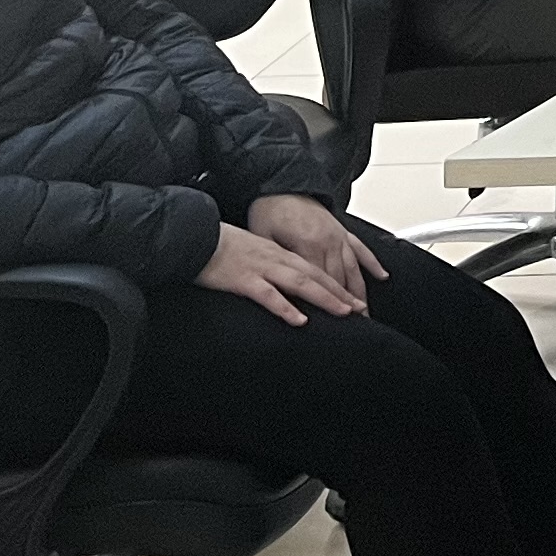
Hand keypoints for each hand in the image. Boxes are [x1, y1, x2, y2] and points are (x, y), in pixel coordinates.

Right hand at [197, 219, 362, 326]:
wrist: (195, 235)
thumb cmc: (221, 246)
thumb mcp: (253, 252)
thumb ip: (270, 265)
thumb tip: (283, 284)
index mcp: (279, 254)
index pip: (315, 270)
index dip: (337, 285)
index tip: (354, 299)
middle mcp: (276, 259)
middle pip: (316, 276)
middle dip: (341, 293)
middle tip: (360, 310)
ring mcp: (262, 269)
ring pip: (301, 283)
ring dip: (325, 298)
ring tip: (344, 312)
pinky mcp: (244, 280)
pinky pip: (269, 295)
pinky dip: (287, 308)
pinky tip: (300, 320)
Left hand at [243, 194, 373, 312]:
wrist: (281, 184)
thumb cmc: (269, 210)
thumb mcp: (264, 236)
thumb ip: (278, 261)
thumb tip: (284, 286)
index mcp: (308, 243)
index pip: (319, 281)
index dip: (326, 303)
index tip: (333, 321)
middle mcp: (328, 240)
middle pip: (340, 279)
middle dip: (348, 304)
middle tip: (356, 326)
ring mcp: (338, 235)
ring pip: (353, 269)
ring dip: (360, 291)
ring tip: (366, 312)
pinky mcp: (342, 230)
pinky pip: (361, 249)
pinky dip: (372, 263)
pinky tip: (381, 277)